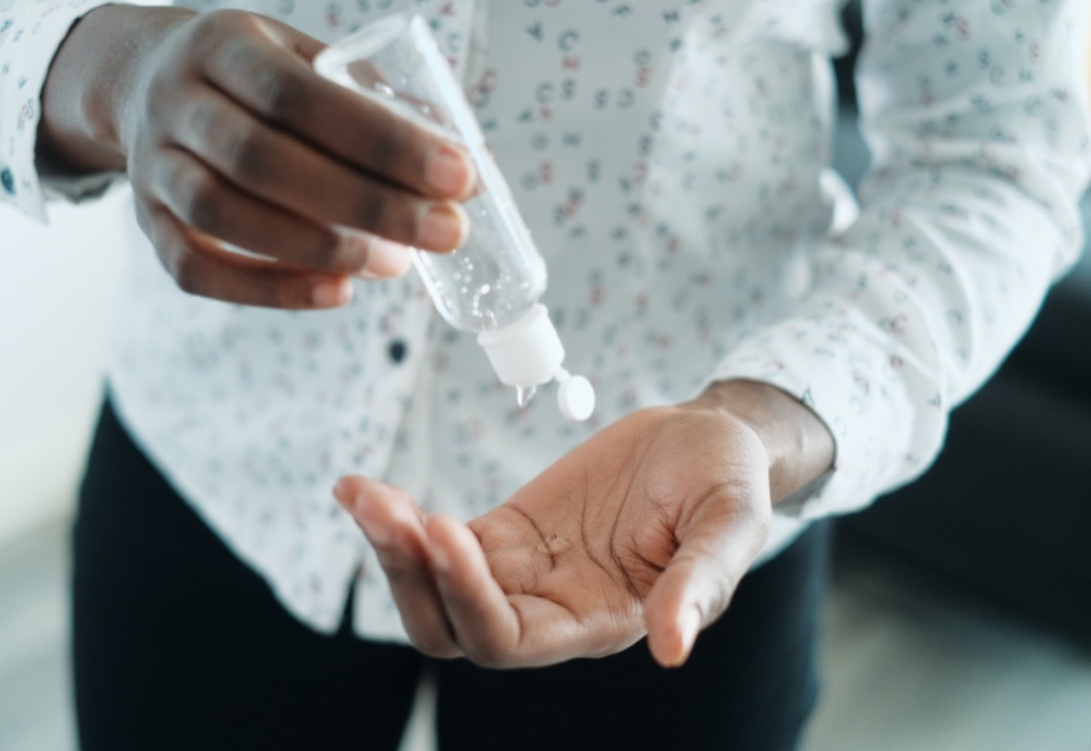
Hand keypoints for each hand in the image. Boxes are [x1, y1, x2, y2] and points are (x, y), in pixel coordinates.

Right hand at [39, 6, 474, 307]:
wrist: (141, 82)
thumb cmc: (254, 77)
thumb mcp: (301, 56)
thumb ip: (368, 97)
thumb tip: (461, 156)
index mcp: (223, 46)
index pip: (301, 95)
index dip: (383, 140)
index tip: (458, 176)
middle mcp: (176, 103)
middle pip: (265, 161)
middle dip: (369, 203)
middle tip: (446, 232)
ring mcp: (152, 167)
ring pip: (224, 217)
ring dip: (319, 248)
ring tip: (396, 264)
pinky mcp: (147, 223)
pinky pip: (196, 269)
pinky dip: (269, 290)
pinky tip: (337, 291)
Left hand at [334, 381, 833, 667]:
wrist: (708, 441)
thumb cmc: (728, 483)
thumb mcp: (730, 523)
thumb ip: (700, 584)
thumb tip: (673, 650)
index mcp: (597, 621)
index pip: (509, 640)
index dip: (468, 596)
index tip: (446, 527)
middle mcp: (549, 609)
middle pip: (450, 627)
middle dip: (408, 573)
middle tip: (382, 506)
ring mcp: (520, 570)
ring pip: (431, 586)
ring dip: (391, 547)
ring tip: (360, 491)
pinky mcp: (505, 530)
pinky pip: (437, 538)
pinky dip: (397, 519)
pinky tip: (363, 488)